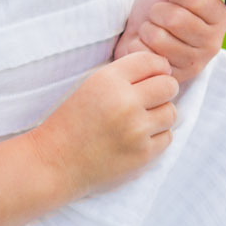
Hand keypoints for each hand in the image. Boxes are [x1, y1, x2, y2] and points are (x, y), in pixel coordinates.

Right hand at [29, 51, 179, 199]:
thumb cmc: (72, 123)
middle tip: (149, 100)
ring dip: (160, 116)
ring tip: (139, 122)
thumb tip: (165, 71)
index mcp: (108, 80)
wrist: (54, 163)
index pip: (152, 62)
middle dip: (163, 91)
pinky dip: (156, 138)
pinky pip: (167, 137)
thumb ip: (124, 76)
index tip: (155, 76)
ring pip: (171, 112)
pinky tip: (136, 139)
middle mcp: (125, 102)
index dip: (158, 68)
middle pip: (169, 86)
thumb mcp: (91, 86)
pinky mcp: (143, 154)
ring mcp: (136, 130)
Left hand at [113, 0, 225, 85]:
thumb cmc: (158, 4)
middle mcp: (214, 42)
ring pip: (160, 39)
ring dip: (148, 30)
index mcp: (220, 16)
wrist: (136, 32)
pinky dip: (140, 47)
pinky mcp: (177, 77)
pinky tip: (148, 48)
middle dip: (157, 12)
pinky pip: (149, 56)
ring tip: (152, 30)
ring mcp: (196, 62)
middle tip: (158, 16)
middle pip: (176, 20)